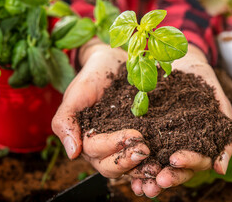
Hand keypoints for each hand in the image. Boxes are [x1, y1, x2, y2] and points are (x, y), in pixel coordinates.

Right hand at [52, 38, 149, 177]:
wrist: (113, 63)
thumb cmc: (92, 77)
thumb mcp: (76, 94)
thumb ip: (66, 121)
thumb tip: (72, 153)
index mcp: (86, 139)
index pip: (96, 151)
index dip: (113, 146)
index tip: (134, 135)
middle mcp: (104, 148)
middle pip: (112, 167)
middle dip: (128, 161)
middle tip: (145, 150)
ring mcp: (123, 146)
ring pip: (129, 167)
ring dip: (142, 169)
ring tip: (157, 165)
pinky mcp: (141, 139)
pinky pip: (145, 156)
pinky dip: (154, 162)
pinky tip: (165, 161)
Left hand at [129, 44, 231, 197]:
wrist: (182, 60)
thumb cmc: (204, 82)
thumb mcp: (219, 105)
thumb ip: (225, 135)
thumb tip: (221, 170)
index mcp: (198, 144)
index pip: (195, 162)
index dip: (188, 163)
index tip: (176, 159)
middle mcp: (178, 146)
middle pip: (174, 168)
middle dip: (168, 175)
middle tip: (158, 179)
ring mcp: (160, 140)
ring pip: (155, 163)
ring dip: (148, 176)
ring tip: (139, 185)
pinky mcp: (144, 130)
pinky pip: (137, 145)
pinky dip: (132, 157)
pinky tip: (125, 166)